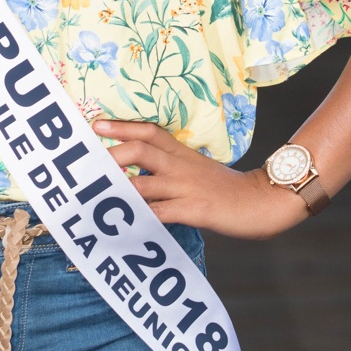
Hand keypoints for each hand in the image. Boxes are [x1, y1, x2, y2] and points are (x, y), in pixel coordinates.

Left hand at [91, 118, 307, 238]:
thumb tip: (138, 172)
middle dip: (112, 155)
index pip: (149, 131)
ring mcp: (186, 187)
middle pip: (141, 150)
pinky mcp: (194, 209)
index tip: (96, 125)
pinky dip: (139, 218)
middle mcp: (180, 166)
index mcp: (181, 153)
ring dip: (117, 190)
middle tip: (87, 163)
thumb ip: (170, 166)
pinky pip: (159, 213)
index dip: (122, 126)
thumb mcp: (198, 168)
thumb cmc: (227, 188)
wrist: (263, 201)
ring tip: (92, 197)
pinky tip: (123, 225)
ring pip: (143, 183)